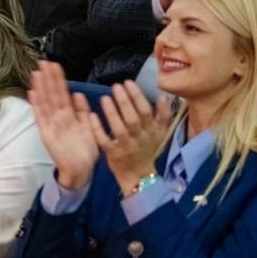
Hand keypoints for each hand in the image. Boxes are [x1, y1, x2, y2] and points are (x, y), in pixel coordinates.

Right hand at [29, 61, 98, 189]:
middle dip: (48, 78)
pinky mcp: (46, 133)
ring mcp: (51, 124)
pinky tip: (32, 93)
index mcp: (69, 115)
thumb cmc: (85, 150)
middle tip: (44, 62)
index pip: (63, 93)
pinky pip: (40, 117)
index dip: (59, 79)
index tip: (56, 65)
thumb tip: (77, 94)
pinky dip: (36, 105)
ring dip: (40, 87)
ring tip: (36, 73)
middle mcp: (58, 117)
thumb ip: (83, 111)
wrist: (80, 170)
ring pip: (45, 102)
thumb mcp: (88, 127)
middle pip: (52, 94)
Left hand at [89, 81, 171, 195]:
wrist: (140, 175)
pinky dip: (98, 129)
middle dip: (125, 100)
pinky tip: (92, 116)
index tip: (128, 82)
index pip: (146, 110)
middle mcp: (140, 137)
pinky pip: (104, 140)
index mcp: (152, 130)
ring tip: (105, 97)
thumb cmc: (148, 148)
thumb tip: (164, 95)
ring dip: (112, 112)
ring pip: (119, 128)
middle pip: (133, 117)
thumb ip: (163, 114)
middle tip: (116, 86)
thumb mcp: (161, 133)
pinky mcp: (113, 153)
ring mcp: (126, 146)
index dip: (137, 96)